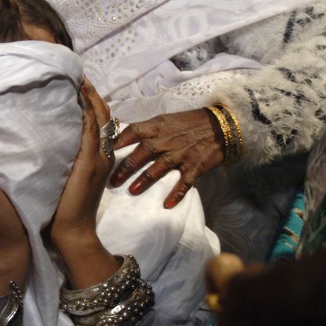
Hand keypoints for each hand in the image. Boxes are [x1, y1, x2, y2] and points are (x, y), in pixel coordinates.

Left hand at [48, 80, 119, 287]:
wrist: (73, 234)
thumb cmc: (63, 212)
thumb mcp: (65, 179)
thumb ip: (61, 160)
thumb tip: (43, 142)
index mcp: (98, 158)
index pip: (98, 122)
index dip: (91, 101)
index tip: (78, 83)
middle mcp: (103, 155)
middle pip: (103, 115)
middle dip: (92, 93)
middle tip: (78, 74)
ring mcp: (99, 158)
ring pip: (101, 118)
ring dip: (91, 97)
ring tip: (79, 78)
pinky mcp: (90, 163)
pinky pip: (93, 131)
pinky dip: (88, 111)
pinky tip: (79, 97)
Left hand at [109, 108, 224, 207]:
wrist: (221, 126)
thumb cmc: (190, 123)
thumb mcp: (166, 120)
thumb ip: (147, 129)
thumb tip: (122, 137)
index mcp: (158, 126)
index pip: (134, 131)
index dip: (118, 141)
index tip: (104, 151)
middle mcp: (168, 140)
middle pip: (143, 152)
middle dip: (126, 167)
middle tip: (112, 181)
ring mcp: (182, 154)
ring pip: (160, 167)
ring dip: (145, 180)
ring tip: (132, 191)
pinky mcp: (195, 166)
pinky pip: (184, 182)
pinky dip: (176, 194)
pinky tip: (167, 204)